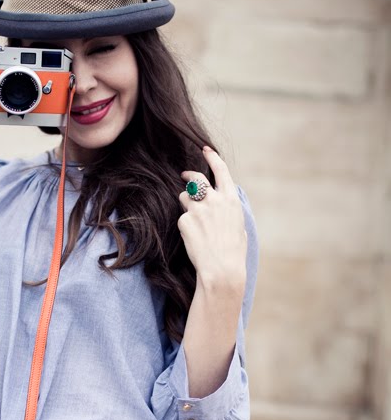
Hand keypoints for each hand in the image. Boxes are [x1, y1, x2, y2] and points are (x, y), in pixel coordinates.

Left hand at [178, 146, 247, 289]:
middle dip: (189, 174)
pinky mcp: (184, 220)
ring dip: (186, 204)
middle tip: (184, 175)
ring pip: (184, 197)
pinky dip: (185, 225)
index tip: (205, 150)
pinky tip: (193, 238)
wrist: (221, 269)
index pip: (220, 170)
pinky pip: (181, 217)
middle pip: (196, 178)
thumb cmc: (233, 252)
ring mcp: (198, 209)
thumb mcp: (239, 226)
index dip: (212, 157)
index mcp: (230, 199)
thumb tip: (223, 205)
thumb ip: (228, 210)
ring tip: (195, 223)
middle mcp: (214, 200)